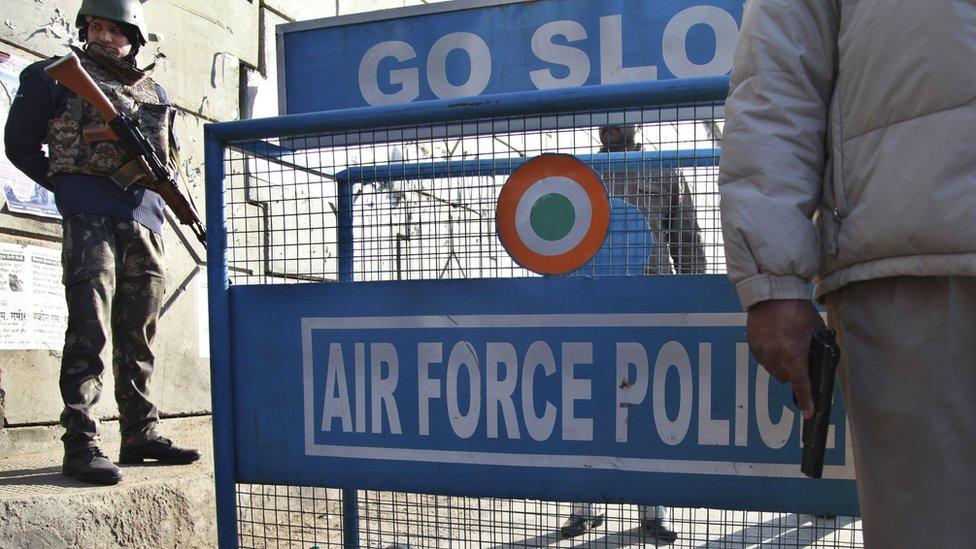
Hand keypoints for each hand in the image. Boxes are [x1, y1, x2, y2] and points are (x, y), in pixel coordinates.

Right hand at [746, 299, 824, 418]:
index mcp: (793, 354)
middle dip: (792, 372)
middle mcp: (775, 357)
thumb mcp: (815, 331)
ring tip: (784, 345)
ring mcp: (762, 353)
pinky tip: (775, 341)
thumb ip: (816, 350)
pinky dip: (770, 356)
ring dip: (780, 365)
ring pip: (773, 370)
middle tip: (797, 357)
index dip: (806, 400)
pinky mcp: (753, 347)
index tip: (808, 413)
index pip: (801, 384)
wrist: (772, 295)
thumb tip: (819, 365)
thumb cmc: (797, 311)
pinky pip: (763, 360)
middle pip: (785, 378)